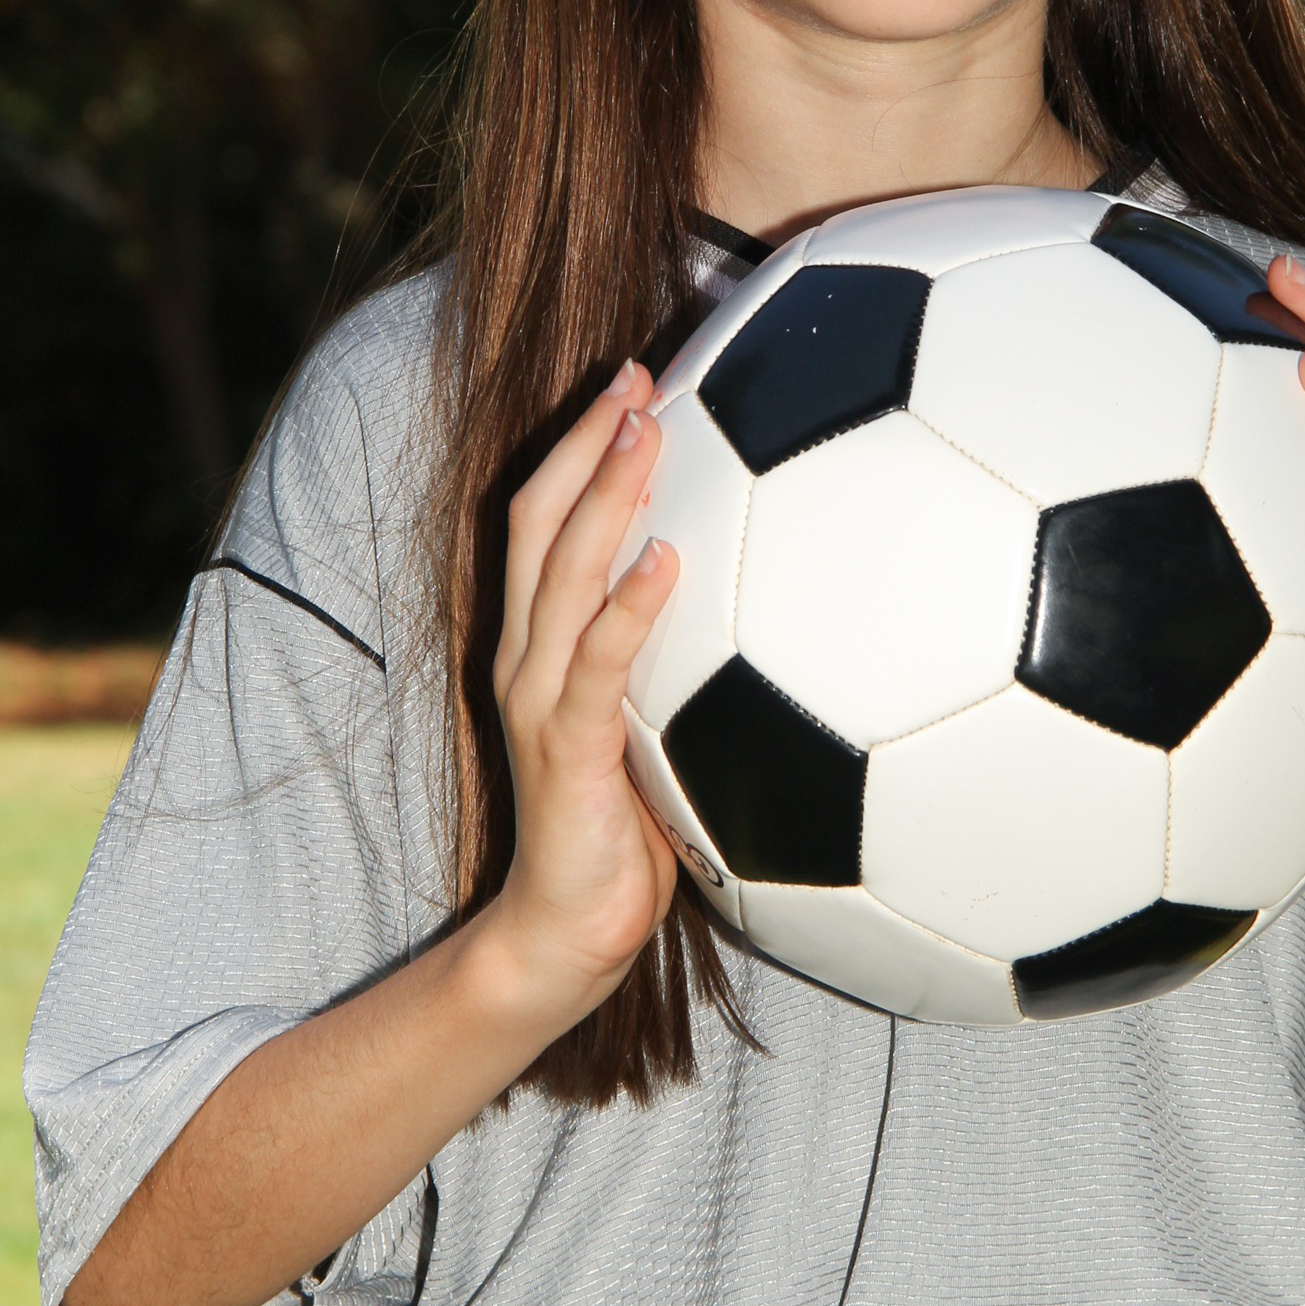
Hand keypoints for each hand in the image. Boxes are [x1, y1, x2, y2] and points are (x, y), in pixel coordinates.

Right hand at [489, 359, 683, 1020]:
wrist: (567, 932)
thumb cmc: (628, 827)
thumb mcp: (666, 724)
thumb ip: (691, 660)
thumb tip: (777, 602)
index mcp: (544, 641)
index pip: (546, 517)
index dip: (582, 442)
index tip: (638, 377)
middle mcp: (528, 654)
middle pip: (537, 517)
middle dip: (586, 438)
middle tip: (638, 373)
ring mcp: (537, 698)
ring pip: (557, 572)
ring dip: (604, 494)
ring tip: (649, 429)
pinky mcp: (563, 749)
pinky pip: (595, 664)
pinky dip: (628, 607)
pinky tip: (669, 561)